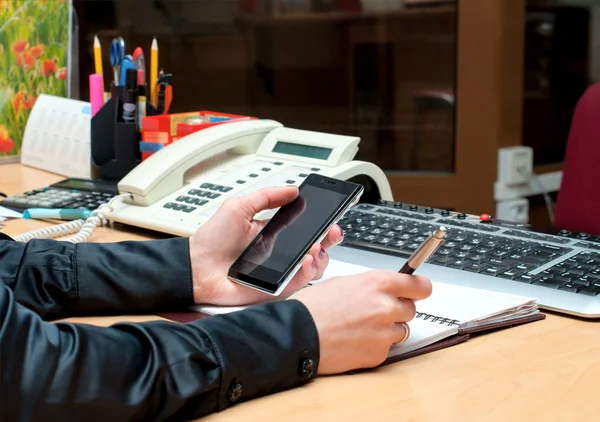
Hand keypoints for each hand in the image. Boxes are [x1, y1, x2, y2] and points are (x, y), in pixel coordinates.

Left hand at [189, 186, 343, 305]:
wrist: (196, 268)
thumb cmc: (212, 240)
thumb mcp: (238, 207)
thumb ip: (267, 196)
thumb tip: (292, 189)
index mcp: (274, 232)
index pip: (305, 226)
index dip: (321, 221)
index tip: (332, 213)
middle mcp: (281, 252)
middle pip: (316, 246)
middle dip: (330, 238)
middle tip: (333, 231)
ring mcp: (280, 270)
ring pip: (313, 266)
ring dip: (321, 255)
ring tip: (314, 247)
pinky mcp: (276, 288)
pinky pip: (300, 283)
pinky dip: (308, 272)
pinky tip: (305, 261)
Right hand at [289, 270, 431, 373]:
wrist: (298, 334)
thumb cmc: (314, 307)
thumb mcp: (344, 282)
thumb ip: (372, 286)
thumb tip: (386, 289)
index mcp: (379, 283)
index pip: (421, 286)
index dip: (419, 289)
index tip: (418, 291)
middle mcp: (387, 306)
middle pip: (411, 309)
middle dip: (397, 310)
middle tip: (375, 312)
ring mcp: (385, 332)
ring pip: (401, 330)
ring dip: (387, 329)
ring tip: (361, 328)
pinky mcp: (379, 354)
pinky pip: (387, 348)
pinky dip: (375, 345)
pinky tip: (355, 341)